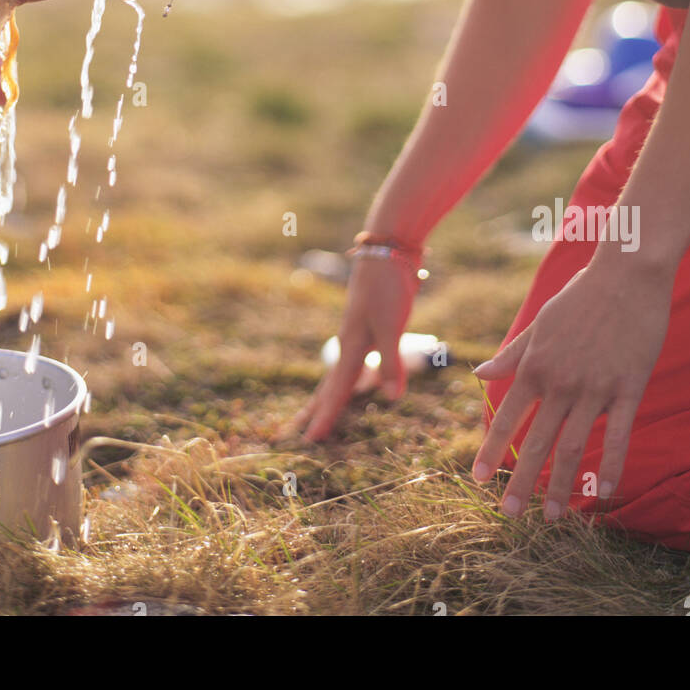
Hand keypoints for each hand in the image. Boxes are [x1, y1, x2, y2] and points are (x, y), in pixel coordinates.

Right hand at [289, 251, 421, 440]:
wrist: (387, 248)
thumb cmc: (388, 285)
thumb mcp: (391, 324)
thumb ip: (390, 361)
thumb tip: (390, 399)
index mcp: (351, 345)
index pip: (337, 390)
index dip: (326, 416)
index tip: (309, 441)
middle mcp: (350, 342)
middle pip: (330, 384)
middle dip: (317, 410)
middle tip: (298, 434)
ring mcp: (357, 333)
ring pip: (340, 372)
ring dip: (331, 394)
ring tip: (319, 410)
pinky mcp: (369, 325)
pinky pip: (354, 361)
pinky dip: (350, 377)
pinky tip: (357, 380)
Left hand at [471, 254, 673, 517]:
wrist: (626, 274)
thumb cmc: (580, 297)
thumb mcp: (539, 323)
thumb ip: (511, 355)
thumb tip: (478, 375)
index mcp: (535, 365)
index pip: (506, 416)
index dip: (491, 449)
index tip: (478, 478)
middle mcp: (560, 381)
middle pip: (537, 442)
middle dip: (521, 481)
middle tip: (509, 515)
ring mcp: (595, 387)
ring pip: (575, 447)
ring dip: (562, 486)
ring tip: (553, 517)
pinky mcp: (628, 387)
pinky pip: (620, 436)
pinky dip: (613, 466)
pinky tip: (607, 493)